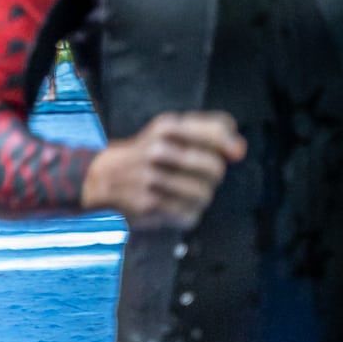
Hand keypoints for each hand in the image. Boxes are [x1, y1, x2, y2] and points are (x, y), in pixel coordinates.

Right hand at [83, 111, 245, 226]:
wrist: (102, 177)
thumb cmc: (148, 154)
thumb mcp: (172, 132)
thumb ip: (210, 134)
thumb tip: (240, 150)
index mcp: (167, 127)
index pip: (216, 131)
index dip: (229, 145)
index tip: (234, 153)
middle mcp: (158, 150)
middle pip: (215, 168)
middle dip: (213, 176)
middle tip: (200, 176)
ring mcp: (151, 178)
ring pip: (204, 195)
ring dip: (200, 198)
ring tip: (184, 193)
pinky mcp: (147, 204)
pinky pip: (189, 214)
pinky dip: (187, 213)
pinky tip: (174, 206)